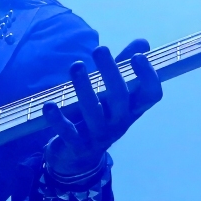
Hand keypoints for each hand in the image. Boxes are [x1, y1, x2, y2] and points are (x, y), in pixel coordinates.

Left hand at [40, 40, 162, 176]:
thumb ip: (125, 68)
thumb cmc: (100, 116)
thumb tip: (142, 43)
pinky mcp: (77, 146)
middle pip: (120, 98)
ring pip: (93, 112)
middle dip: (111, 72)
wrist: (79, 157)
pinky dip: (57, 119)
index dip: (148, 77)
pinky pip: (67, 132)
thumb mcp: (114, 95)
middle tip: (100, 49)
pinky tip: (50, 104)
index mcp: (131, 110)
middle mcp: (119, 123)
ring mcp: (98, 136)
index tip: (138, 56)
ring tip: (76, 66)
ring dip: (84, 88)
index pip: (150, 96)